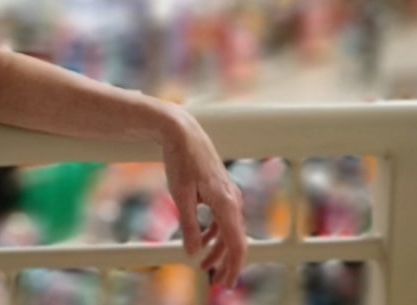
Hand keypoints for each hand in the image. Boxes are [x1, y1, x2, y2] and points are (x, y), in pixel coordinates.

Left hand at [159, 107, 246, 287]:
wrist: (183, 133)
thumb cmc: (181, 160)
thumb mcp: (180, 195)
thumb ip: (188, 225)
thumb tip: (192, 252)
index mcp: (226, 203)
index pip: (236, 244)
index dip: (233, 267)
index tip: (226, 284)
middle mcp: (233, 200)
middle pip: (236, 240)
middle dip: (228, 264)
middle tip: (218, 284)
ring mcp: (229, 195)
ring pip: (229, 230)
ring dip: (218, 249)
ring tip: (205, 266)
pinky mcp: (222, 191)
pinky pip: (223, 219)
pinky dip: (214, 233)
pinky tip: (201, 242)